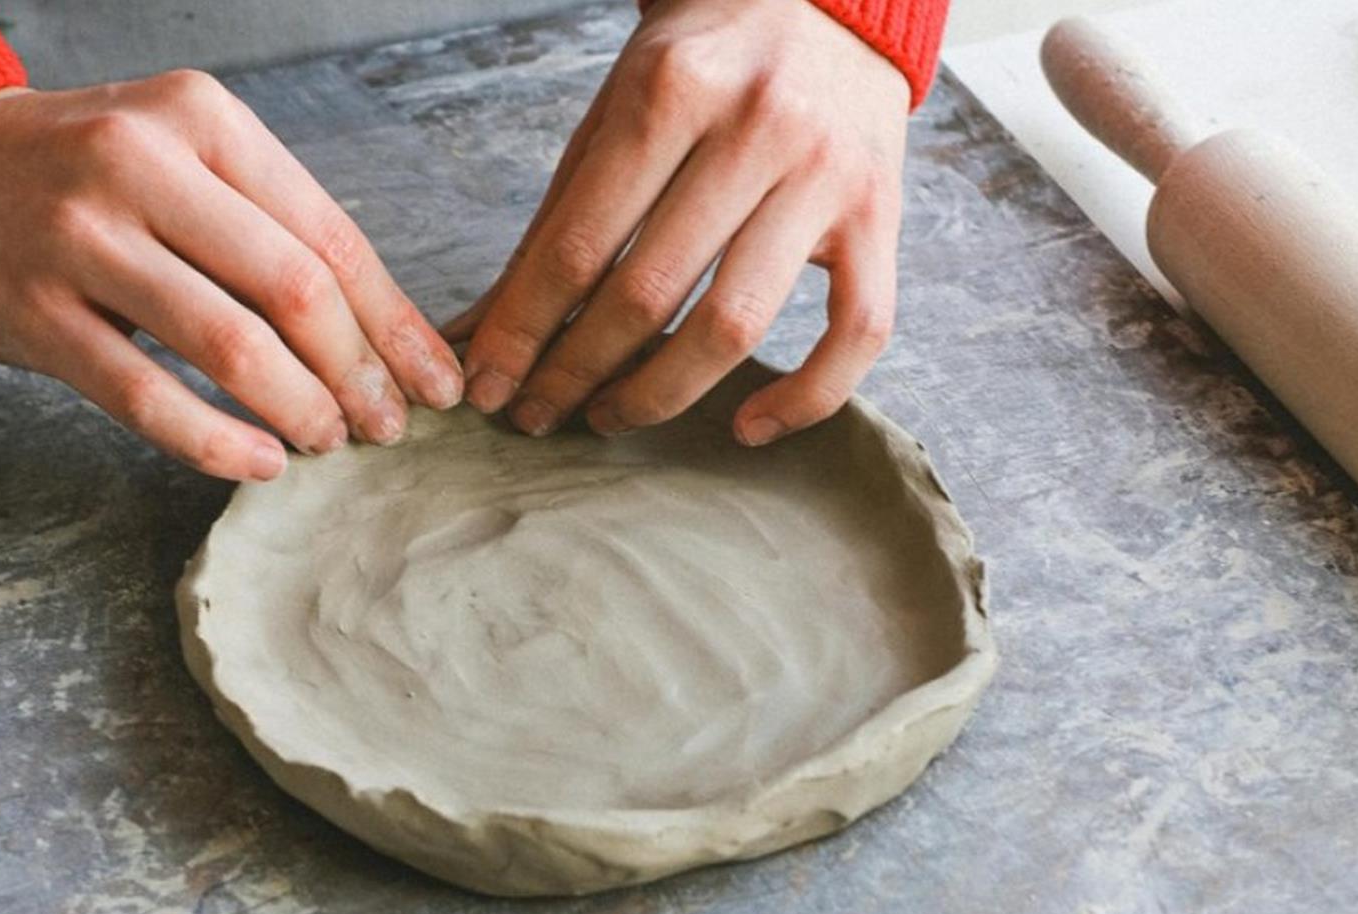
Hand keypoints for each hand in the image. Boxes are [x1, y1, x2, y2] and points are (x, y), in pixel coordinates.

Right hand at [0, 72, 461, 481]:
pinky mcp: (31, 310)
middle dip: (358, 374)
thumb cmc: (71, 171)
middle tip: (387, 427)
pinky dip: (215, 441)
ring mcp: (80, 238)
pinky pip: (145, 396)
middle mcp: (142, 164)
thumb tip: (376, 326)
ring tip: (327, 444)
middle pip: (294, 289)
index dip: (393, 323)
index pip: (329, 234)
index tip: (436, 382)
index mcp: (200, 119)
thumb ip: (262, 218)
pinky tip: (256, 463)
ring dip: (297, 409)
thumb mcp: (175, 152)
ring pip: (228, 344)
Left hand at [448, 0, 907, 445]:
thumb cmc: (702, 66)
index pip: (579, 244)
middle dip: (577, 371)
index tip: (489, 387)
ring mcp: (827, 176)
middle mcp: (758, 128)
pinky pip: (858, 332)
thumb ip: (553, 227)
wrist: (823, 4)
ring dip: (662, 393)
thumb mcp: (612, 117)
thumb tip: (476, 335)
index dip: (524, 330)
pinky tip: (747, 428)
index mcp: (674, 89)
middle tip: (539, 412)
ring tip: (613, 416)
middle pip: (649, 292)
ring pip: (738, 325)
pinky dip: (803, 397)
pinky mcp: (880, 217)